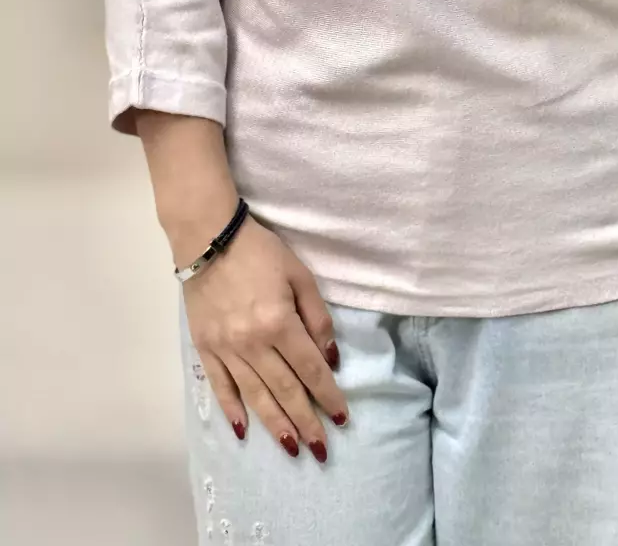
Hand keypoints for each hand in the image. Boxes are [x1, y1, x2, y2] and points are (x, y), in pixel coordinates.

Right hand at [183, 215, 348, 461]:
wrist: (209, 238)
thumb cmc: (260, 252)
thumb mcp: (300, 275)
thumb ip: (317, 318)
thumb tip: (330, 358)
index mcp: (279, 323)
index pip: (310, 370)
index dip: (329, 396)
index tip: (343, 418)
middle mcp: (252, 343)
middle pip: (285, 390)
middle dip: (306, 422)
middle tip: (321, 449)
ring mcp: (226, 349)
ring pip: (255, 395)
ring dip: (274, 425)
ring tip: (291, 448)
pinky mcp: (205, 348)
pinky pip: (220, 386)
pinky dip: (232, 410)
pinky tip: (244, 430)